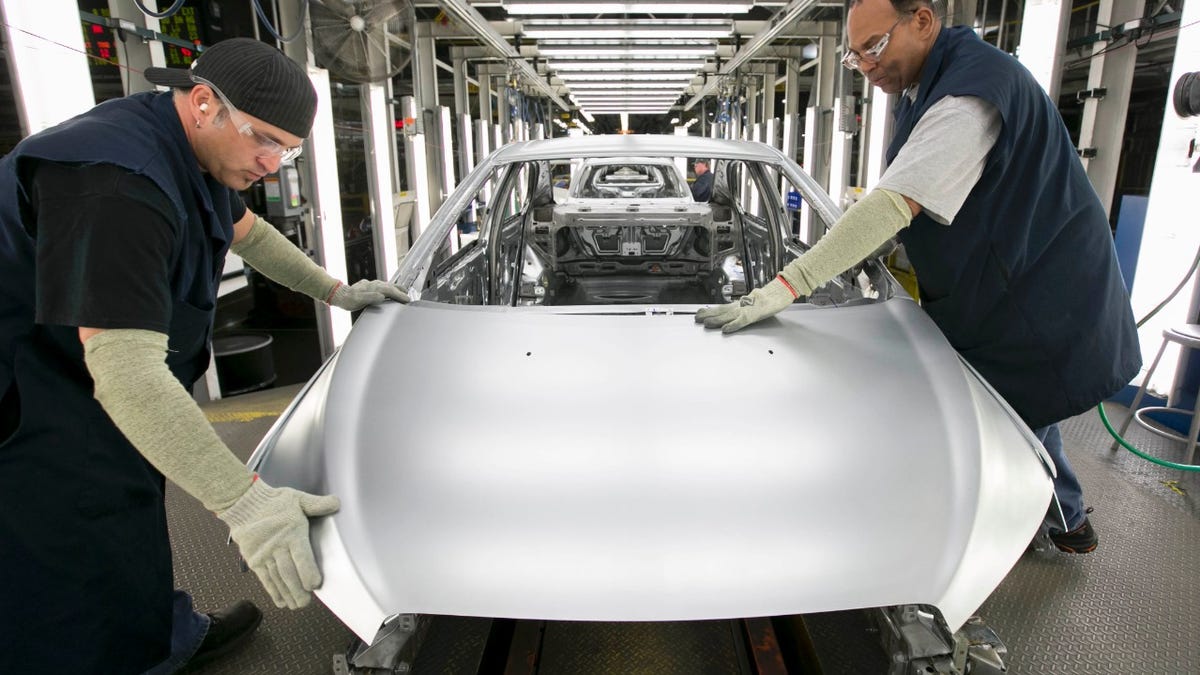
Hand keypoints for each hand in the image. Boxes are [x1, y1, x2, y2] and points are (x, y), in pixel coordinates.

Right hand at [217, 478, 339, 608]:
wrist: (244, 503)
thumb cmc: (274, 502)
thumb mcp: (298, 499)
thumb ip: (317, 504)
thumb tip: (337, 503)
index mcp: (292, 532)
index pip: (301, 556)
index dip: (307, 572)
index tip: (314, 585)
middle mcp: (278, 546)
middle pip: (288, 572)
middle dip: (298, 589)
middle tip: (305, 602)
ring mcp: (264, 555)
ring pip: (277, 578)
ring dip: (287, 593)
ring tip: (296, 605)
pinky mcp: (255, 560)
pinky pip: (265, 578)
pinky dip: (273, 591)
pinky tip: (281, 601)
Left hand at [329, 279, 409, 310]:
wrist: (339, 294)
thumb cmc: (348, 299)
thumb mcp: (358, 300)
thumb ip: (370, 297)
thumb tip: (382, 296)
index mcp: (373, 287)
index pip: (390, 290)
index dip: (399, 295)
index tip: (407, 300)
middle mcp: (374, 284)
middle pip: (391, 287)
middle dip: (401, 291)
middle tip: (409, 297)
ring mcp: (372, 285)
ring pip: (387, 285)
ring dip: (396, 289)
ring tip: (403, 292)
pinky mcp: (370, 287)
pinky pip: (383, 287)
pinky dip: (389, 289)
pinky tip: (390, 291)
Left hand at [695, 277, 796, 332]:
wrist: (783, 289)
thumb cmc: (771, 298)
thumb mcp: (755, 302)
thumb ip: (745, 308)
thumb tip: (735, 314)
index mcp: (742, 303)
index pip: (723, 307)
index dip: (711, 310)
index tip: (700, 313)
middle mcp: (742, 305)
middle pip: (723, 310)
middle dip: (709, 314)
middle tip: (697, 318)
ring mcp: (748, 309)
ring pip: (729, 315)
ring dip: (716, 319)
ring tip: (705, 323)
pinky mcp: (756, 314)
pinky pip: (742, 321)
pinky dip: (733, 325)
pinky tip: (725, 329)